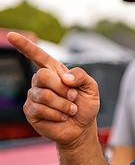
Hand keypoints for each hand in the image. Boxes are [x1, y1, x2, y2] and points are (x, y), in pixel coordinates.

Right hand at [8, 32, 99, 146]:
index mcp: (54, 71)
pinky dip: (57, 115)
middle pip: (42, 75)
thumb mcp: (91, 88)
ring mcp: (34, 96)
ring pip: (44, 95)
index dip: (24, 45)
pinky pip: (41, 109)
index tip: (12, 36)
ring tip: (70, 110)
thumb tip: (64, 78)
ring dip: (63, 105)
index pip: (37, 55)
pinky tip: (62, 117)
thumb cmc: (85, 106)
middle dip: (62, 89)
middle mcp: (41, 81)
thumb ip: (82, 76)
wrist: (82, 128)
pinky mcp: (31, 111)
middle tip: (73, 98)